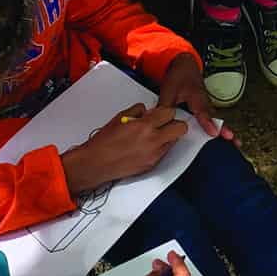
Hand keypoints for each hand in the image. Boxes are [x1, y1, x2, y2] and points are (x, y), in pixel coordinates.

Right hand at [61, 102, 188, 192]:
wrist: (95, 164)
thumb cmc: (104, 142)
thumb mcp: (119, 118)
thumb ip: (138, 111)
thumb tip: (148, 111)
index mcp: (144, 126)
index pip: (170, 113)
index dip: (166, 112)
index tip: (161, 113)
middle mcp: (152, 141)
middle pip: (181, 128)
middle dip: (174, 124)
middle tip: (164, 123)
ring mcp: (154, 154)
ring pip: (174, 141)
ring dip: (167, 136)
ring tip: (152, 136)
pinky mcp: (152, 164)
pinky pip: (164, 152)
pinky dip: (159, 147)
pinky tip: (146, 146)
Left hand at [157, 55, 234, 140]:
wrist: (185, 63)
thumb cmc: (179, 75)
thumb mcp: (169, 90)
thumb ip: (165, 106)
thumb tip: (159, 119)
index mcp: (197, 97)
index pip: (203, 112)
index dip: (208, 123)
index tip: (214, 133)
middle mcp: (204, 102)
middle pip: (214, 118)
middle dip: (224, 129)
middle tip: (232, 138)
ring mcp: (206, 104)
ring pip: (215, 119)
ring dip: (224, 129)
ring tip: (234, 141)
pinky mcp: (204, 107)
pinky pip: (211, 118)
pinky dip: (218, 126)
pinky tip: (224, 135)